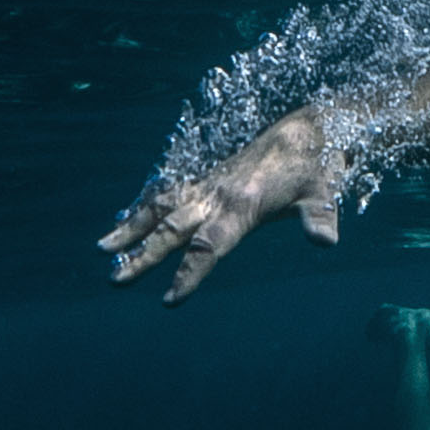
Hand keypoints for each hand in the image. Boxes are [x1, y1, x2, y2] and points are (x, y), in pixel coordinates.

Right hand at [100, 109, 340, 303]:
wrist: (306, 130)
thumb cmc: (316, 166)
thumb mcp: (324, 193)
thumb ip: (320, 217)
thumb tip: (325, 241)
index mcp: (243, 204)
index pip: (211, 245)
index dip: (190, 273)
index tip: (169, 299)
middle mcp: (218, 194)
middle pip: (174, 229)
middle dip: (144, 256)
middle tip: (116, 280)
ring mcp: (209, 185)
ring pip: (162, 207)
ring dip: (132, 228)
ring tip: (103, 249)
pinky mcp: (208, 179)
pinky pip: (169, 192)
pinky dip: (144, 206)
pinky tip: (124, 221)